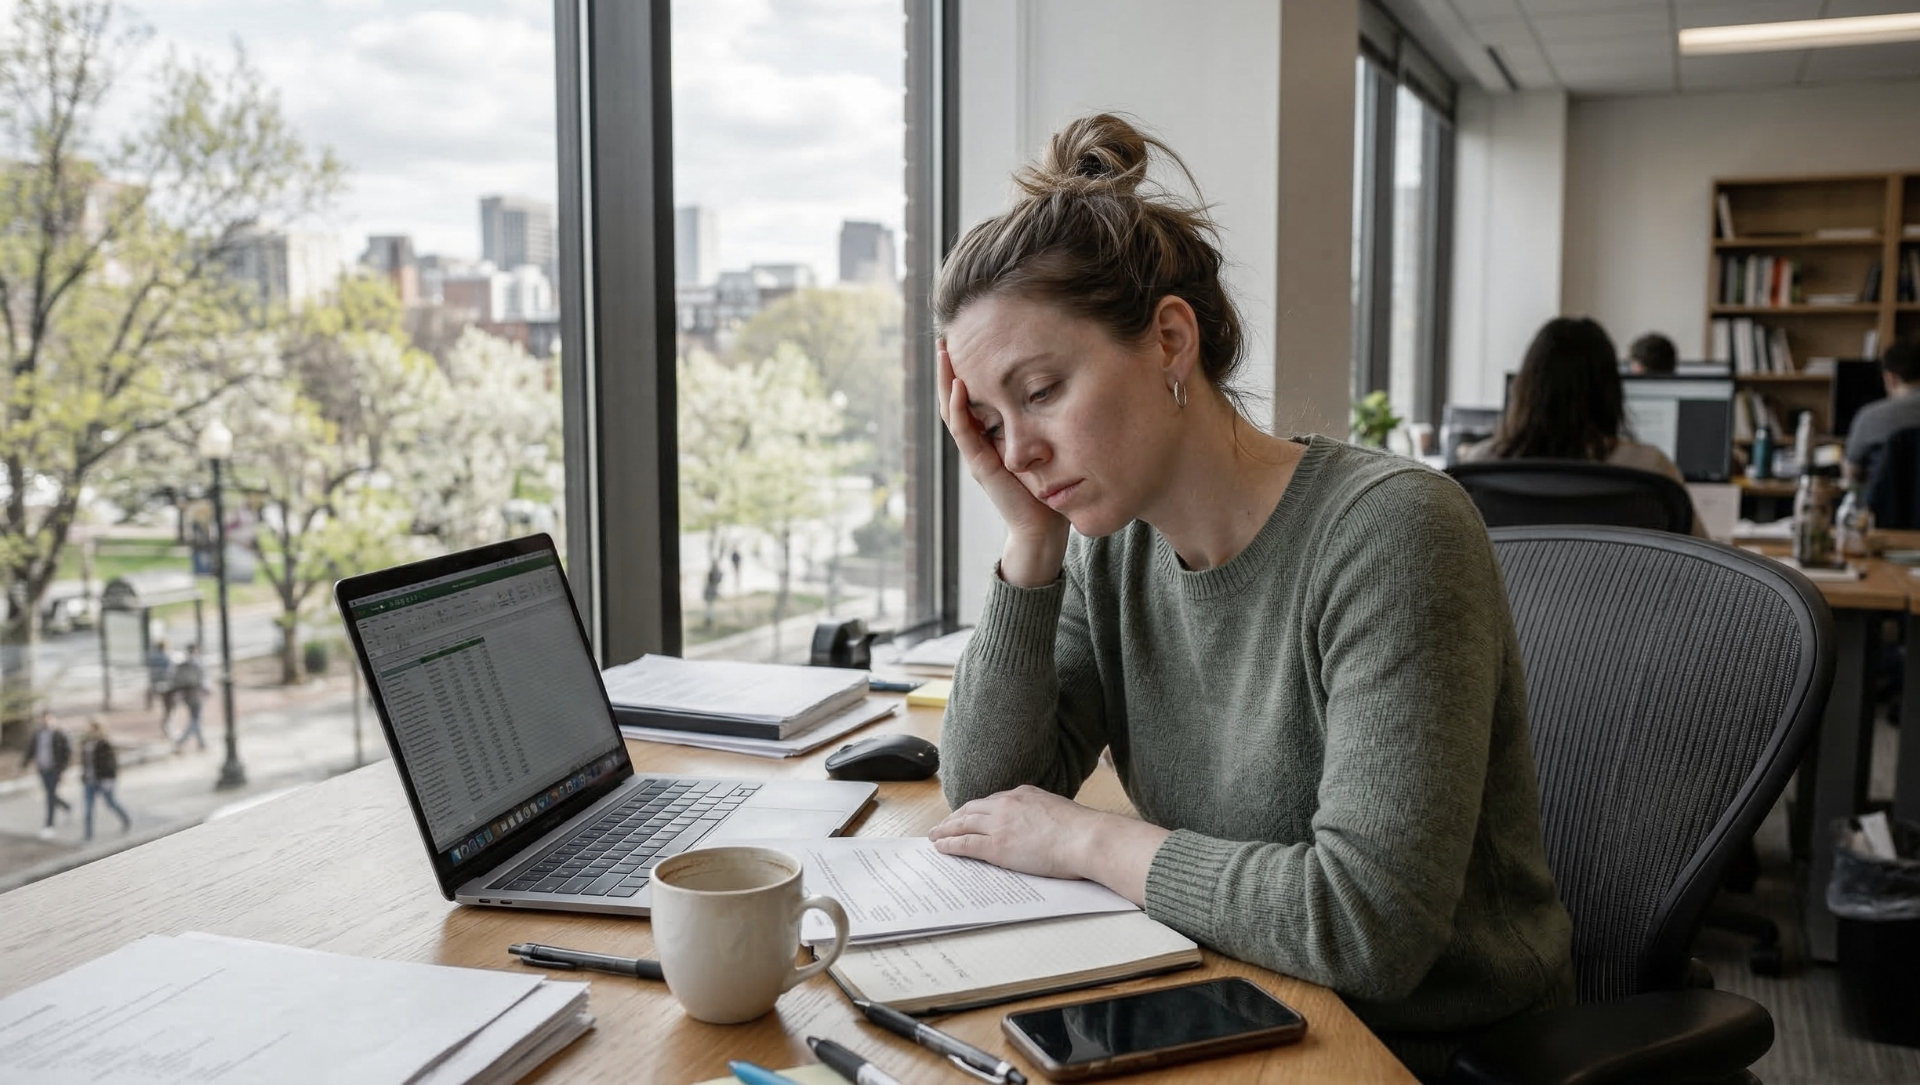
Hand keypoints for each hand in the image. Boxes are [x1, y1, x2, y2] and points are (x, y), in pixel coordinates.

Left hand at [928, 785, 1100, 880]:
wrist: (1086, 838)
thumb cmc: (1082, 830)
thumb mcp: (1059, 810)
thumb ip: (1043, 812)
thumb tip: (1042, 823)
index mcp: (1023, 794)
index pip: (991, 802)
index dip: (976, 810)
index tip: (968, 815)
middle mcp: (1007, 804)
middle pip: (971, 809)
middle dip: (955, 817)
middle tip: (943, 824)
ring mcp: (999, 824)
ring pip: (963, 824)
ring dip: (945, 830)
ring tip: (934, 836)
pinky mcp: (996, 845)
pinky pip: (964, 844)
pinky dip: (949, 845)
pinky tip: (940, 847)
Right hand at [938, 343, 1068, 583]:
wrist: (1044, 526)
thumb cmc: (1049, 485)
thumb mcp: (1045, 439)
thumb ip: (1043, 417)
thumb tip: (1063, 379)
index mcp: (990, 433)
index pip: (971, 394)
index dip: (965, 367)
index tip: (965, 337)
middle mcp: (978, 440)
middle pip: (955, 397)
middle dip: (949, 367)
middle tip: (944, 336)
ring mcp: (976, 452)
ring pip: (952, 410)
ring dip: (947, 381)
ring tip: (944, 352)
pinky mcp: (981, 465)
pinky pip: (964, 432)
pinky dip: (960, 408)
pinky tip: (960, 386)